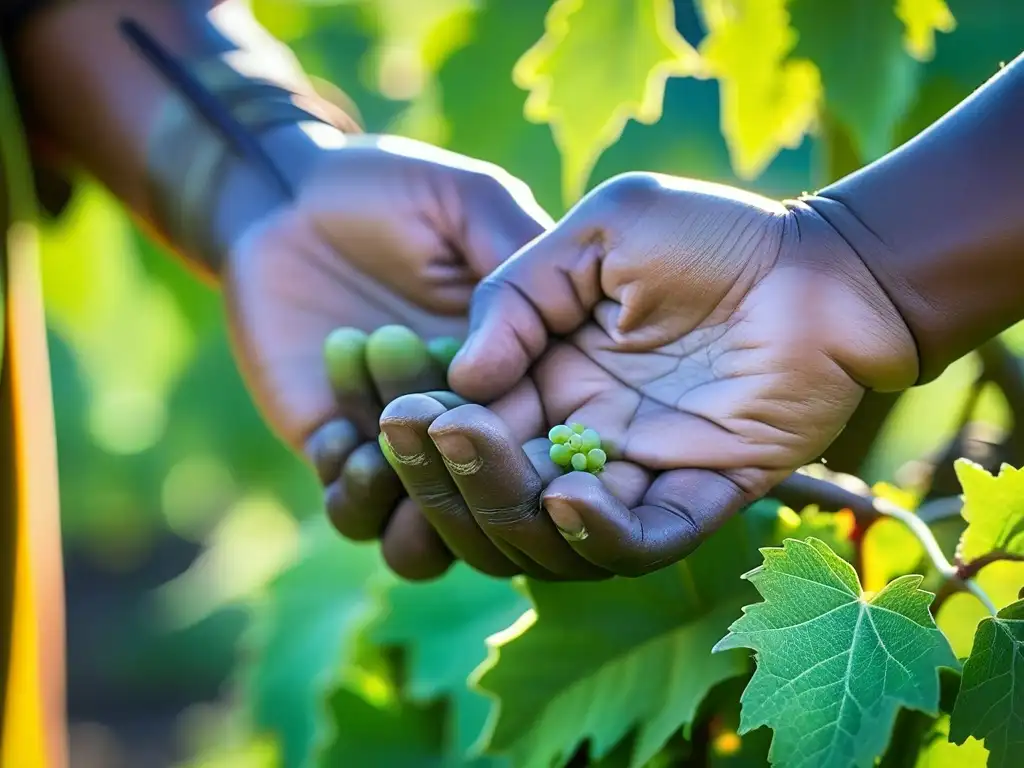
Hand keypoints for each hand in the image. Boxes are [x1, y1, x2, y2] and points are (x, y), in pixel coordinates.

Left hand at [222, 135, 548, 578]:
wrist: (287, 198)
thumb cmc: (388, 189)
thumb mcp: (468, 202)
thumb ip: (516, 255)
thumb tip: (567, 321)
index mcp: (517, 374)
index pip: (546, 443)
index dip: (536, 455)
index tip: (506, 425)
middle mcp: (467, 425)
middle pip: (492, 510)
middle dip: (468, 487)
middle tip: (429, 425)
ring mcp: (403, 447)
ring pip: (424, 537)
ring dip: (406, 501)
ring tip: (376, 441)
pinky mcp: (337, 447)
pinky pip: (352, 511)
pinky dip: (349, 488)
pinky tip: (333, 429)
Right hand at [380, 173, 918, 577]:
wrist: (822, 265)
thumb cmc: (712, 235)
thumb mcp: (600, 235)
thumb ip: (519, 293)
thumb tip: (462, 377)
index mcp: (551, 376)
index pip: (470, 425)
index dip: (429, 428)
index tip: (400, 409)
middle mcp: (585, 434)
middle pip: (497, 492)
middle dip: (453, 474)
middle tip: (438, 434)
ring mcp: (640, 470)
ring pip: (554, 533)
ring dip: (511, 509)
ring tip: (495, 459)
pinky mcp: (700, 494)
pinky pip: (643, 541)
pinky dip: (601, 535)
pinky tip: (571, 498)